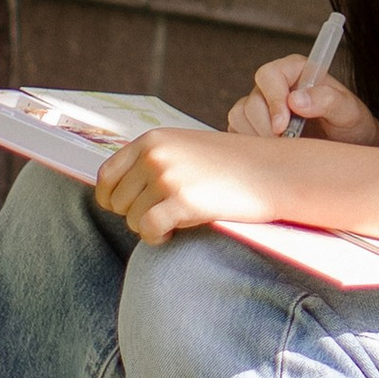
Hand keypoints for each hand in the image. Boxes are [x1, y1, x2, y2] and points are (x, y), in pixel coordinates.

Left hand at [93, 129, 278, 246]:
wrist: (273, 171)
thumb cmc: (231, 164)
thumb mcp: (186, 148)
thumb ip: (153, 161)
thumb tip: (115, 190)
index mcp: (153, 139)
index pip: (105, 176)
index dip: (112, 198)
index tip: (128, 208)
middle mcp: (155, 155)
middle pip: (117, 202)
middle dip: (136, 214)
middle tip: (164, 213)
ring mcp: (168, 177)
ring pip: (132, 219)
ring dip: (150, 227)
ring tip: (177, 219)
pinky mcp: (183, 201)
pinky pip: (148, 231)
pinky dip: (157, 238)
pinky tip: (175, 232)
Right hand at [227, 48, 378, 146]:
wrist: (349, 146)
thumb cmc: (350, 124)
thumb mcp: (349, 111)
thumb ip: (327, 100)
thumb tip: (296, 100)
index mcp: (295, 71)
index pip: (269, 75)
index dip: (273, 100)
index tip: (284, 126)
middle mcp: (275, 86)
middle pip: (251, 101)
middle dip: (267, 127)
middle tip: (289, 145)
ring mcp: (261, 106)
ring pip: (239, 117)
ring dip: (258, 138)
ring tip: (286, 150)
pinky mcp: (252, 127)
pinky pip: (236, 134)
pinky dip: (250, 147)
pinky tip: (273, 155)